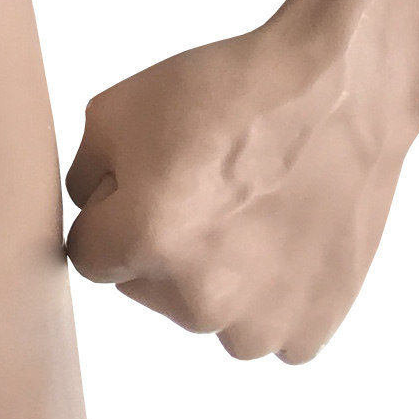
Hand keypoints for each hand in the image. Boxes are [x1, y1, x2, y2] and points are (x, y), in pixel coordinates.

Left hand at [62, 13, 418, 362]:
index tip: (146, 184)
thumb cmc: (229, 90)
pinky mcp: (311, 328)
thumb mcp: (115, 110)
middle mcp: (203, 297)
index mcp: (148, 238)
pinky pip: (267, 329)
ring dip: (216, 276)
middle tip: (206, 190)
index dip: (111, 213)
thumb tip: (93, 215)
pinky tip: (283, 238)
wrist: (335, 89)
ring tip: (249, 211)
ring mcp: (262, 321)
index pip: (89, 255)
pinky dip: (271, 296)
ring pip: (208, 312)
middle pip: (147, 287)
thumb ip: (83, 177)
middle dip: (161, 246)